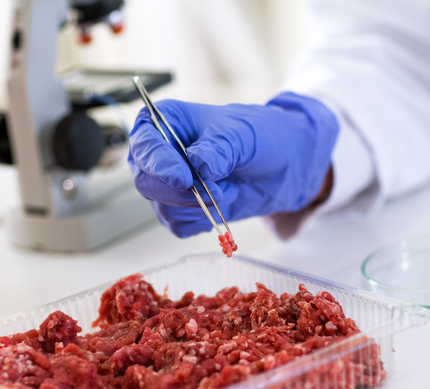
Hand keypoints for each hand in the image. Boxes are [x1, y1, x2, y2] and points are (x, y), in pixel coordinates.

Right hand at [127, 92, 337, 236]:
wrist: (284, 165)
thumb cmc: (261, 137)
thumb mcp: (244, 136)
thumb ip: (220, 148)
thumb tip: (198, 164)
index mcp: (168, 121)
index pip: (145, 143)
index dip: (158, 163)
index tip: (183, 179)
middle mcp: (161, 153)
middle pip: (146, 181)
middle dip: (180, 193)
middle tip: (216, 192)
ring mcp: (169, 183)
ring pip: (162, 207)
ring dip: (196, 208)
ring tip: (226, 193)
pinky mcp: (182, 207)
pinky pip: (178, 224)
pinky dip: (202, 221)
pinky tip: (222, 204)